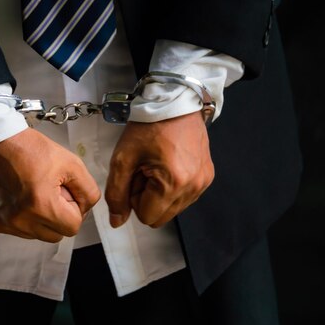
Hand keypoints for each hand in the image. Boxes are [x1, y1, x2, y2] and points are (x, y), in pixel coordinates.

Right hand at [0, 128, 100, 241]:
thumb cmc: (31, 148)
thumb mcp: (71, 163)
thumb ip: (88, 191)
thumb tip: (85, 209)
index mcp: (41, 205)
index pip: (73, 227)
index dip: (75, 209)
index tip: (66, 192)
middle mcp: (20, 220)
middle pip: (56, 235)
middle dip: (60, 217)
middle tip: (52, 192)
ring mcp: (3, 224)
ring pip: (36, 235)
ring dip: (41, 219)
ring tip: (35, 192)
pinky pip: (17, 230)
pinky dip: (23, 218)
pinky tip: (19, 196)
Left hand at [105, 111, 213, 227]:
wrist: (174, 103)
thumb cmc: (149, 126)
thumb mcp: (123, 159)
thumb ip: (117, 194)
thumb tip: (117, 221)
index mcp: (173, 183)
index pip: (147, 217)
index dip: (135, 199)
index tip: (136, 175)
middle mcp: (194, 186)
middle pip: (161, 216)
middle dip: (148, 198)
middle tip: (145, 170)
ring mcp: (203, 182)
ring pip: (173, 209)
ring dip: (161, 194)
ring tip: (157, 165)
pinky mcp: (208, 177)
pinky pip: (185, 197)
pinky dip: (173, 187)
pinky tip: (169, 165)